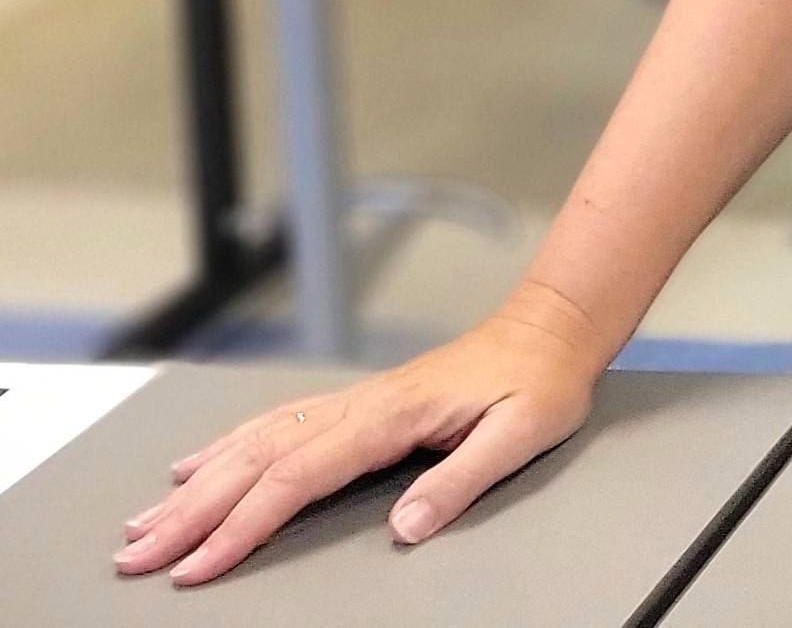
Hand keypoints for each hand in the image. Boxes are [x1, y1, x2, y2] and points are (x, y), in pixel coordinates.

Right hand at [111, 284, 604, 585]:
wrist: (550, 330)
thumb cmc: (540, 382)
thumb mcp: (522, 433)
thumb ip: (463, 479)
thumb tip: (407, 525)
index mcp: (391, 417)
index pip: (296, 477)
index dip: (241, 525)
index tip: (198, 566)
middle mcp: (359, 406)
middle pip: (256, 463)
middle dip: (190, 513)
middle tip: (136, 556)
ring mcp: (353, 402)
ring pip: (254, 443)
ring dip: (195, 485)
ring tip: (143, 523)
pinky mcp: (357, 404)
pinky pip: (275, 424)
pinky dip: (226, 448)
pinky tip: (195, 466)